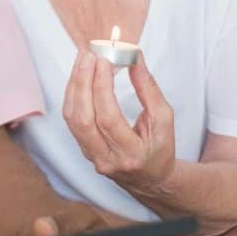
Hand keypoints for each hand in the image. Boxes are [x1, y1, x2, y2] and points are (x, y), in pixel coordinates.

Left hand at [62, 51, 174, 192]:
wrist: (150, 179)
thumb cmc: (160, 148)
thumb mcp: (164, 119)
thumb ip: (148, 89)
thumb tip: (134, 58)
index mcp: (132, 154)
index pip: (108, 119)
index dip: (102, 87)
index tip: (104, 61)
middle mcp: (107, 159)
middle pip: (84, 119)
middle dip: (83, 83)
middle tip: (89, 56)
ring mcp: (92, 157)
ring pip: (73, 119)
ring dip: (75, 86)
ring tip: (83, 61)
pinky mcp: (83, 150)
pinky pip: (72, 121)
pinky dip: (73, 95)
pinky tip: (79, 77)